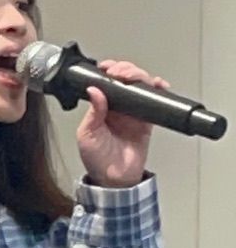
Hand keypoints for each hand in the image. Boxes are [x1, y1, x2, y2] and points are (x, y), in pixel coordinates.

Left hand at [77, 59, 163, 188]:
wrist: (115, 179)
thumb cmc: (96, 160)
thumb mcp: (87, 134)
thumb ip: (93, 112)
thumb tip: (94, 90)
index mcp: (99, 107)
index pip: (105, 82)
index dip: (109, 71)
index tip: (109, 68)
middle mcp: (117, 107)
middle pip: (125, 79)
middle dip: (126, 70)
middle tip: (123, 72)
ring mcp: (133, 113)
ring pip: (140, 86)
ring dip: (141, 76)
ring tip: (138, 77)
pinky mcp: (146, 121)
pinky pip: (155, 102)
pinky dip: (159, 91)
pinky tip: (159, 85)